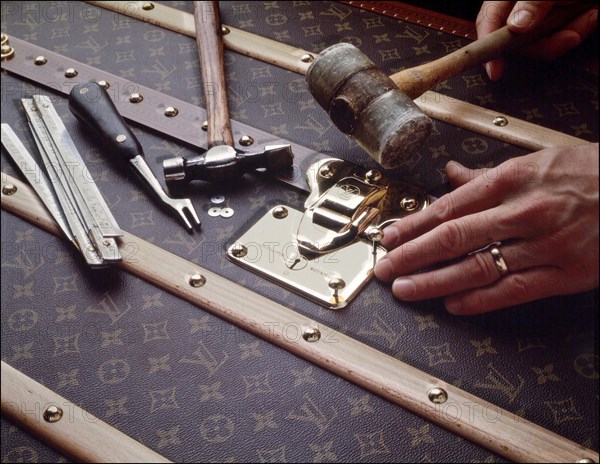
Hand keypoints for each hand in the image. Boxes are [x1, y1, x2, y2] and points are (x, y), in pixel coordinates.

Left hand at [374, 143, 598, 314]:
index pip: (450, 206)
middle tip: (386, 268)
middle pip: (455, 238)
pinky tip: (452, 305)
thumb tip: (449, 175)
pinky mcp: (566, 275)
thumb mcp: (537, 161)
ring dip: (435, 281)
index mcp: (514, 179)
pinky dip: (479, 300)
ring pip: (478, 268)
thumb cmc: (589, 173)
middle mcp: (524, 212)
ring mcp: (545, 246)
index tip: (391, 237)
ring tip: (406, 290)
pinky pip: (513, 291)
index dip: (415, 224)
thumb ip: (488, 175)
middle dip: (414, 255)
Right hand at [476, 1, 597, 79]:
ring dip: (569, 34)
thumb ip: (532, 3)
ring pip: (541, 43)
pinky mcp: (556, 23)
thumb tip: (516, 26)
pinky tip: (590, 15)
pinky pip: (558, 39)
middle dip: (547, 43)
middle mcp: (519, 7)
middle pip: (517, 41)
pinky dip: (578, 30)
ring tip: (589, 16)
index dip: (489, 47)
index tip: (495, 70)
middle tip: (570, 36)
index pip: (489, 22)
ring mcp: (537, 17)